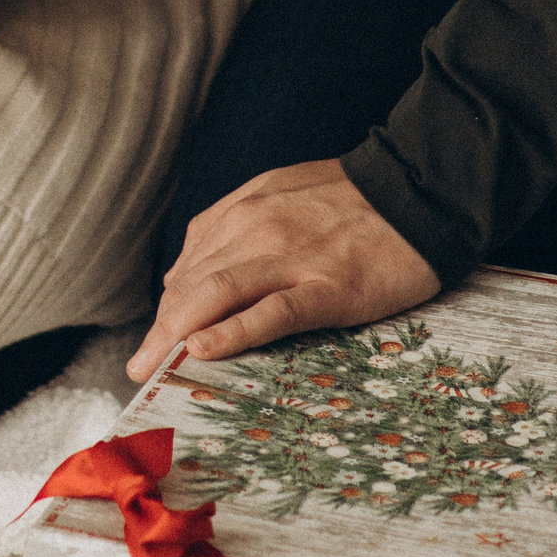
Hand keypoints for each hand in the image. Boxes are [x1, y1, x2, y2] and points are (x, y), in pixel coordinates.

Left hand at [127, 160, 440, 382]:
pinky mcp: (324, 287)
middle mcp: (256, 229)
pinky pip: (268, 312)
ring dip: (175, 335)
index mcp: (246, 209)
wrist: (419, 189)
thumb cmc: (355, 200)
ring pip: (216, 296)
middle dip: (160, 329)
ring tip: (151, 366)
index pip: (191, 265)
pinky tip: (203, 350)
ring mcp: (289, 258)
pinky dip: (231, 332)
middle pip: (193, 285)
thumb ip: (240, 227)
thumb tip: (197, 272)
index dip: (168, 306)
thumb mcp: (283, 195)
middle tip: (138, 367)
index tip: (153, 339)